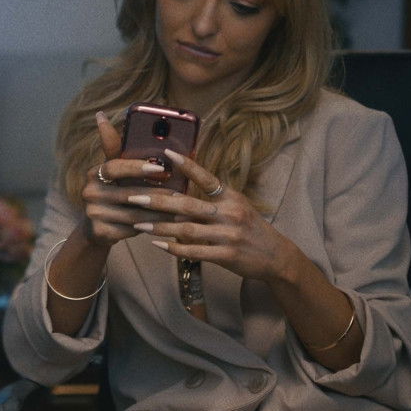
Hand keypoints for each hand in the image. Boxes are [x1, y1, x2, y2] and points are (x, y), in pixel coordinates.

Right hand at [78, 111, 179, 246]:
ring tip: (180, 211)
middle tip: (180, 194)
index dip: (136, 167)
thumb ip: (115, 148)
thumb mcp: (114, 172)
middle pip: (128, 193)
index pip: (114, 167)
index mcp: (93, 173)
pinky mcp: (100, 232)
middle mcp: (89, 192)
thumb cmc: (113, 194)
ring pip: (134, 213)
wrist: (97, 229)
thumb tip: (101, 115)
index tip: (161, 168)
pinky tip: (167, 225)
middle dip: (157, 194)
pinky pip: (131, 230)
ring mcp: (92, 214)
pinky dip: (151, 227)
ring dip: (159, 213)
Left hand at [128, 148, 300, 282]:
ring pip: (186, 230)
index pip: (207, 178)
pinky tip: (157, 244)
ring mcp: (228, 236)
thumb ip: (211, 199)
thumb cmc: (248, 227)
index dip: (188, 166)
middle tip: (134, 197)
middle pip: (188, 205)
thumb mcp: (237, 206)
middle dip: (157, 201)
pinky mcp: (226, 256)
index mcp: (231, 197)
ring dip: (159, 227)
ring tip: (138, 223)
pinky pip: (194, 252)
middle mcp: (230, 214)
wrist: (276, 256)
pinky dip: (173, 248)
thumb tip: (177, 192)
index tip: (167, 154)